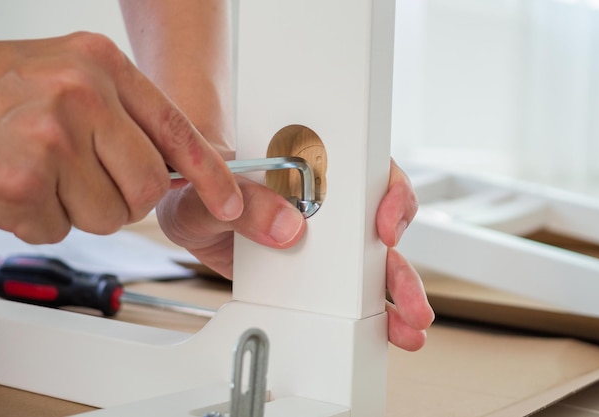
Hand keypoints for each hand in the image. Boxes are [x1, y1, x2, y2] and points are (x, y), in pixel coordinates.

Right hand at [0, 32, 242, 242]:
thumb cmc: (7, 92)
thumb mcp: (76, 79)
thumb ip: (129, 118)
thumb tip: (186, 172)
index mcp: (103, 64)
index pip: (178, 131)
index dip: (211, 177)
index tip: (231, 206)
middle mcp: (80, 93)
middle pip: (149, 188)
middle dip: (123, 197)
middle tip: (83, 176)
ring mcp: (49, 135)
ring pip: (109, 217)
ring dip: (77, 209)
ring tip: (43, 174)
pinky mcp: (18, 180)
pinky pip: (60, 230)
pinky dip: (40, 220)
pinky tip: (18, 187)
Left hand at [158, 158, 433, 350]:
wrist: (189, 208)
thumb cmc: (204, 182)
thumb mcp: (210, 186)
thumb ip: (245, 200)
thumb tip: (287, 226)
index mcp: (311, 166)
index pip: (368, 170)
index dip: (388, 194)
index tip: (383, 227)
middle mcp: (327, 200)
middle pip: (380, 224)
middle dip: (398, 264)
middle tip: (409, 297)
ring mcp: (324, 235)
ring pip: (372, 260)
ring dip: (394, 291)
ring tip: (405, 323)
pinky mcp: (314, 267)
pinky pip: (347, 287)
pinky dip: (368, 307)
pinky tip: (380, 324)